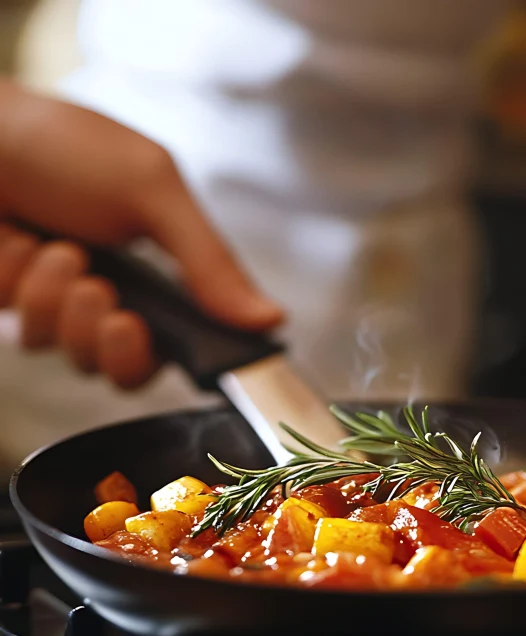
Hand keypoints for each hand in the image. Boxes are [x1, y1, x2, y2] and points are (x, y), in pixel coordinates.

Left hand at [0, 80, 282, 387]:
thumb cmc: (64, 147)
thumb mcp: (153, 192)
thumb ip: (212, 263)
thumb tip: (272, 319)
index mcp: (161, 277)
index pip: (178, 349)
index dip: (157, 354)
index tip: (137, 325)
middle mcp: (116, 300)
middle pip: (124, 371)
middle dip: (104, 334)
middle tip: (97, 289)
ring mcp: (62, 307)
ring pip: (71, 353)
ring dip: (57, 299)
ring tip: (55, 247)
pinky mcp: (16, 307)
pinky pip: (24, 330)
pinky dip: (19, 282)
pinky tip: (15, 240)